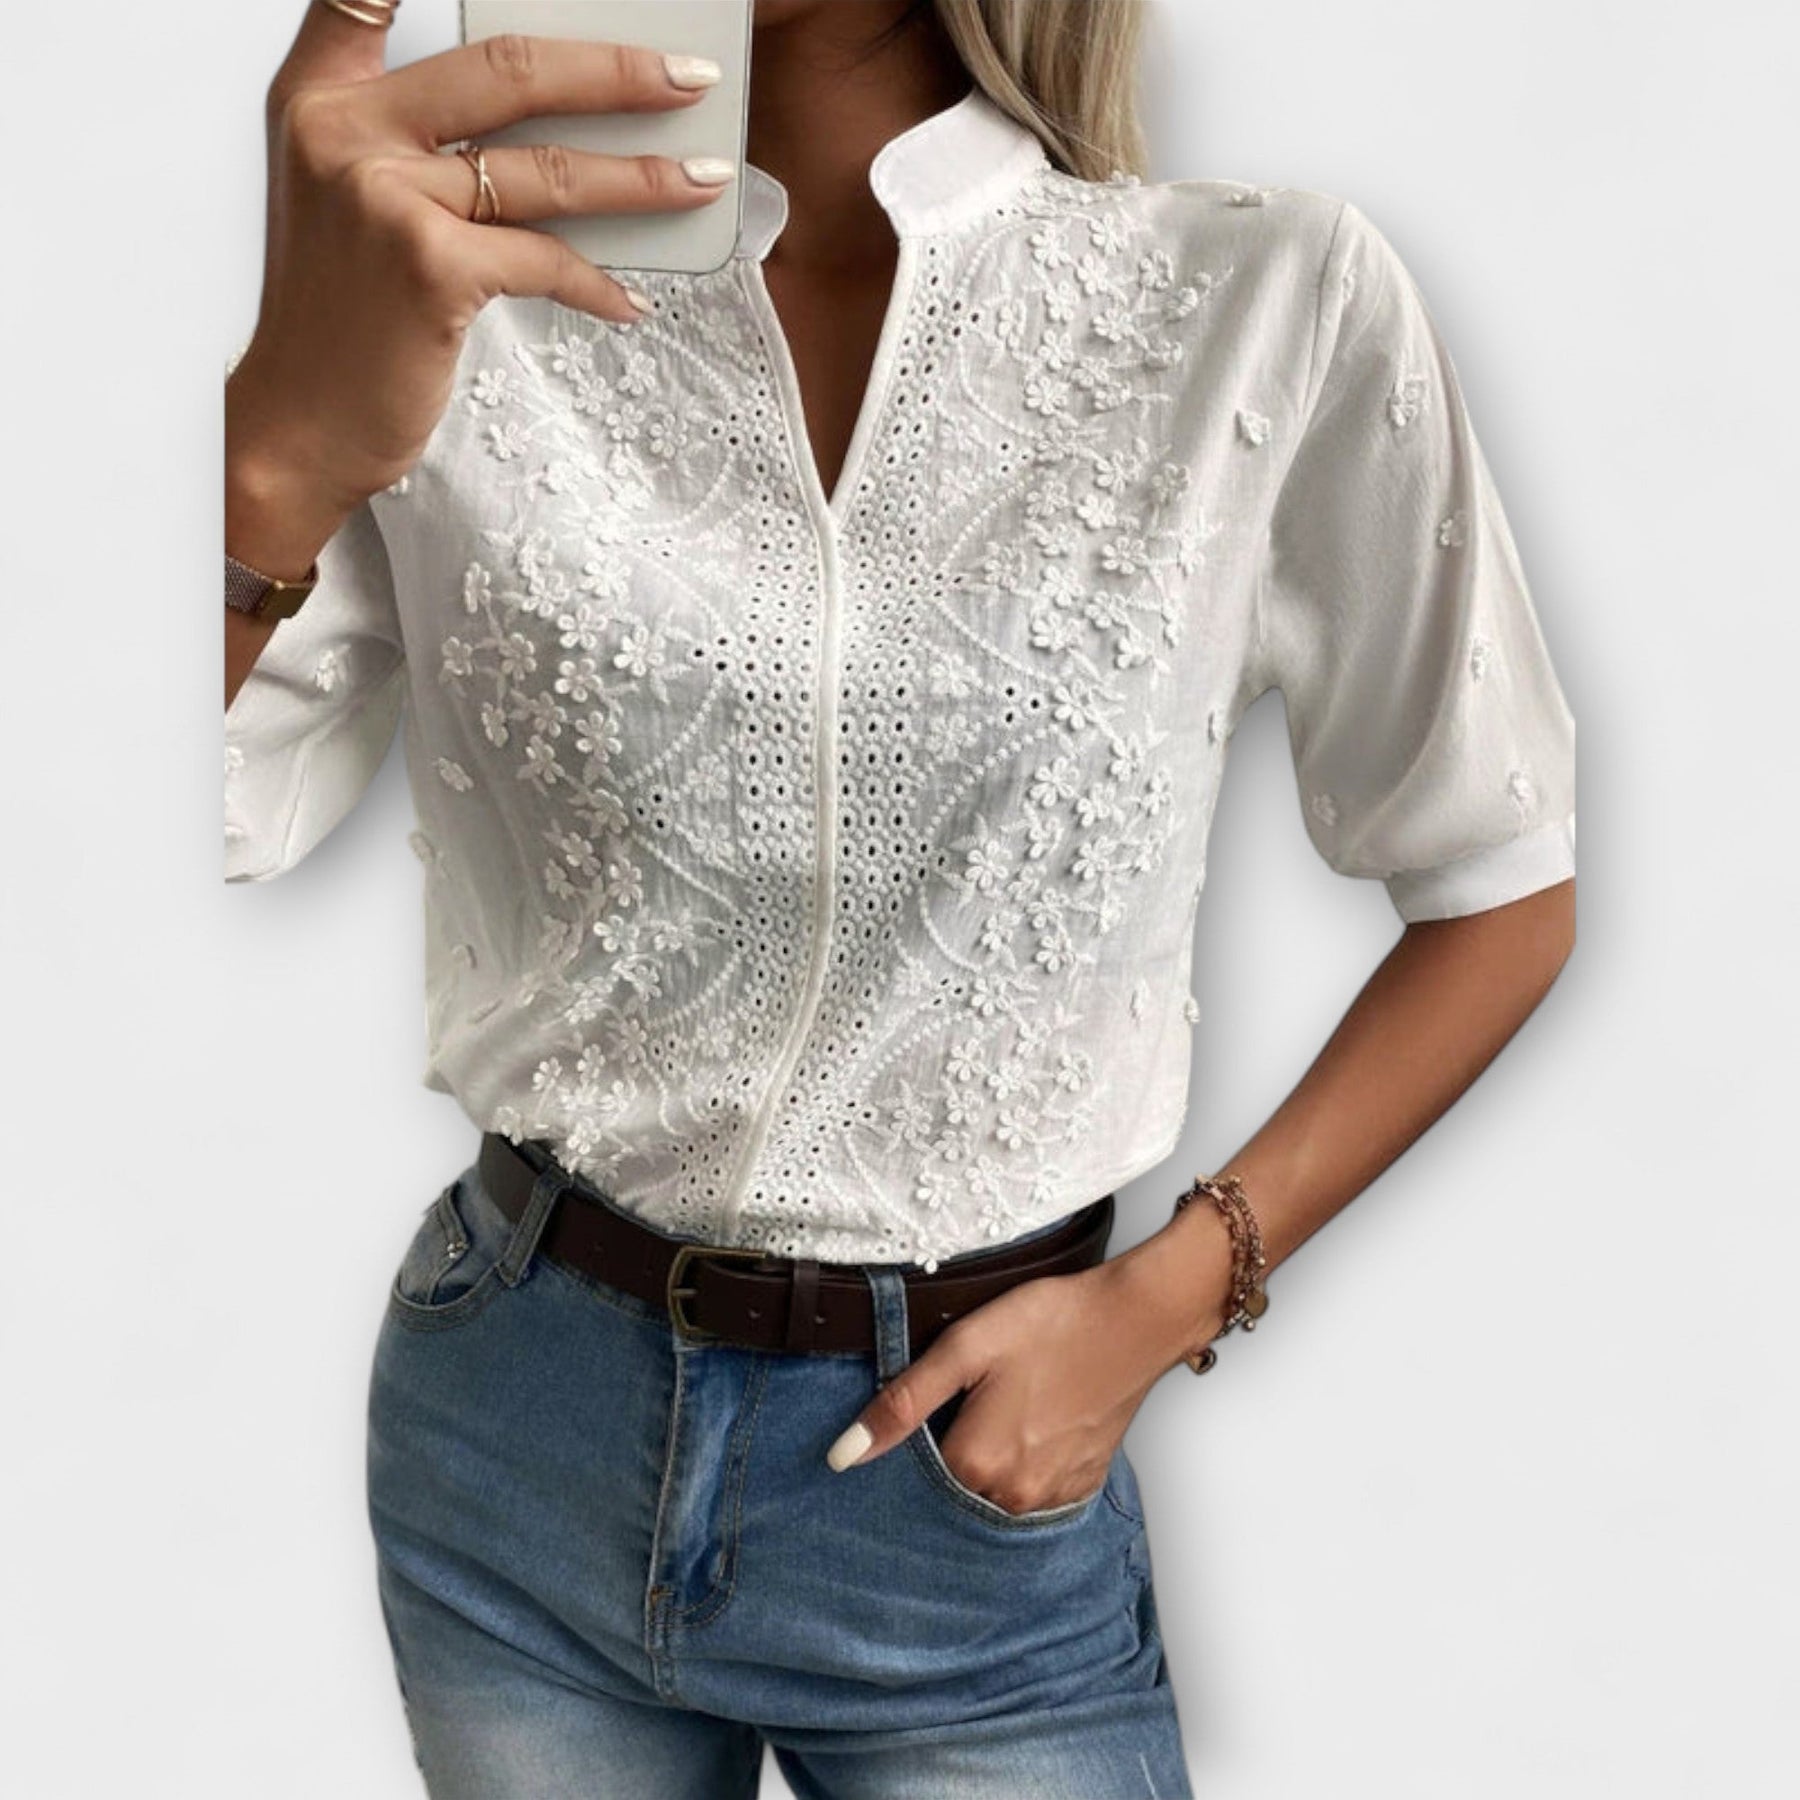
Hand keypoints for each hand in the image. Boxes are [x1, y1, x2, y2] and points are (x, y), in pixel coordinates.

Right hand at [230, 5, 735, 534]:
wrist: (300, 425)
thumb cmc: (341, 318)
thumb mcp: (353, 203)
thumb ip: (420, 142)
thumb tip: (553, 130)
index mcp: (320, 98)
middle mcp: (346, 132)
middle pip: (509, 70)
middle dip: (616, 70)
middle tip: (689, 79)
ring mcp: (387, 197)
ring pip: (547, 171)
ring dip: (641, 179)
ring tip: (701, 180)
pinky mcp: (430, 268)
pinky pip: (546, 261)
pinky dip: (597, 285)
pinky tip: (630, 301)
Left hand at [825, 1251, 1215, 1514]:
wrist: (1136, 1319)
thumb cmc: (1053, 1323)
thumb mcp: (965, 1347)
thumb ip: (903, 1403)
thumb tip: (844, 1457)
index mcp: (977, 1463)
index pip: (912, 1479)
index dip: (905, 1445)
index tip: (923, 1410)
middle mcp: (1014, 1495)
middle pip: (952, 1491)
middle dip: (945, 1455)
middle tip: (968, 1400)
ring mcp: (1052, 1496)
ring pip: (991, 1495)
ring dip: (984, 1463)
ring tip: (1001, 1406)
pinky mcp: (1080, 1485)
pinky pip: (1031, 1493)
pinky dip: (1021, 1466)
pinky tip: (1030, 1423)